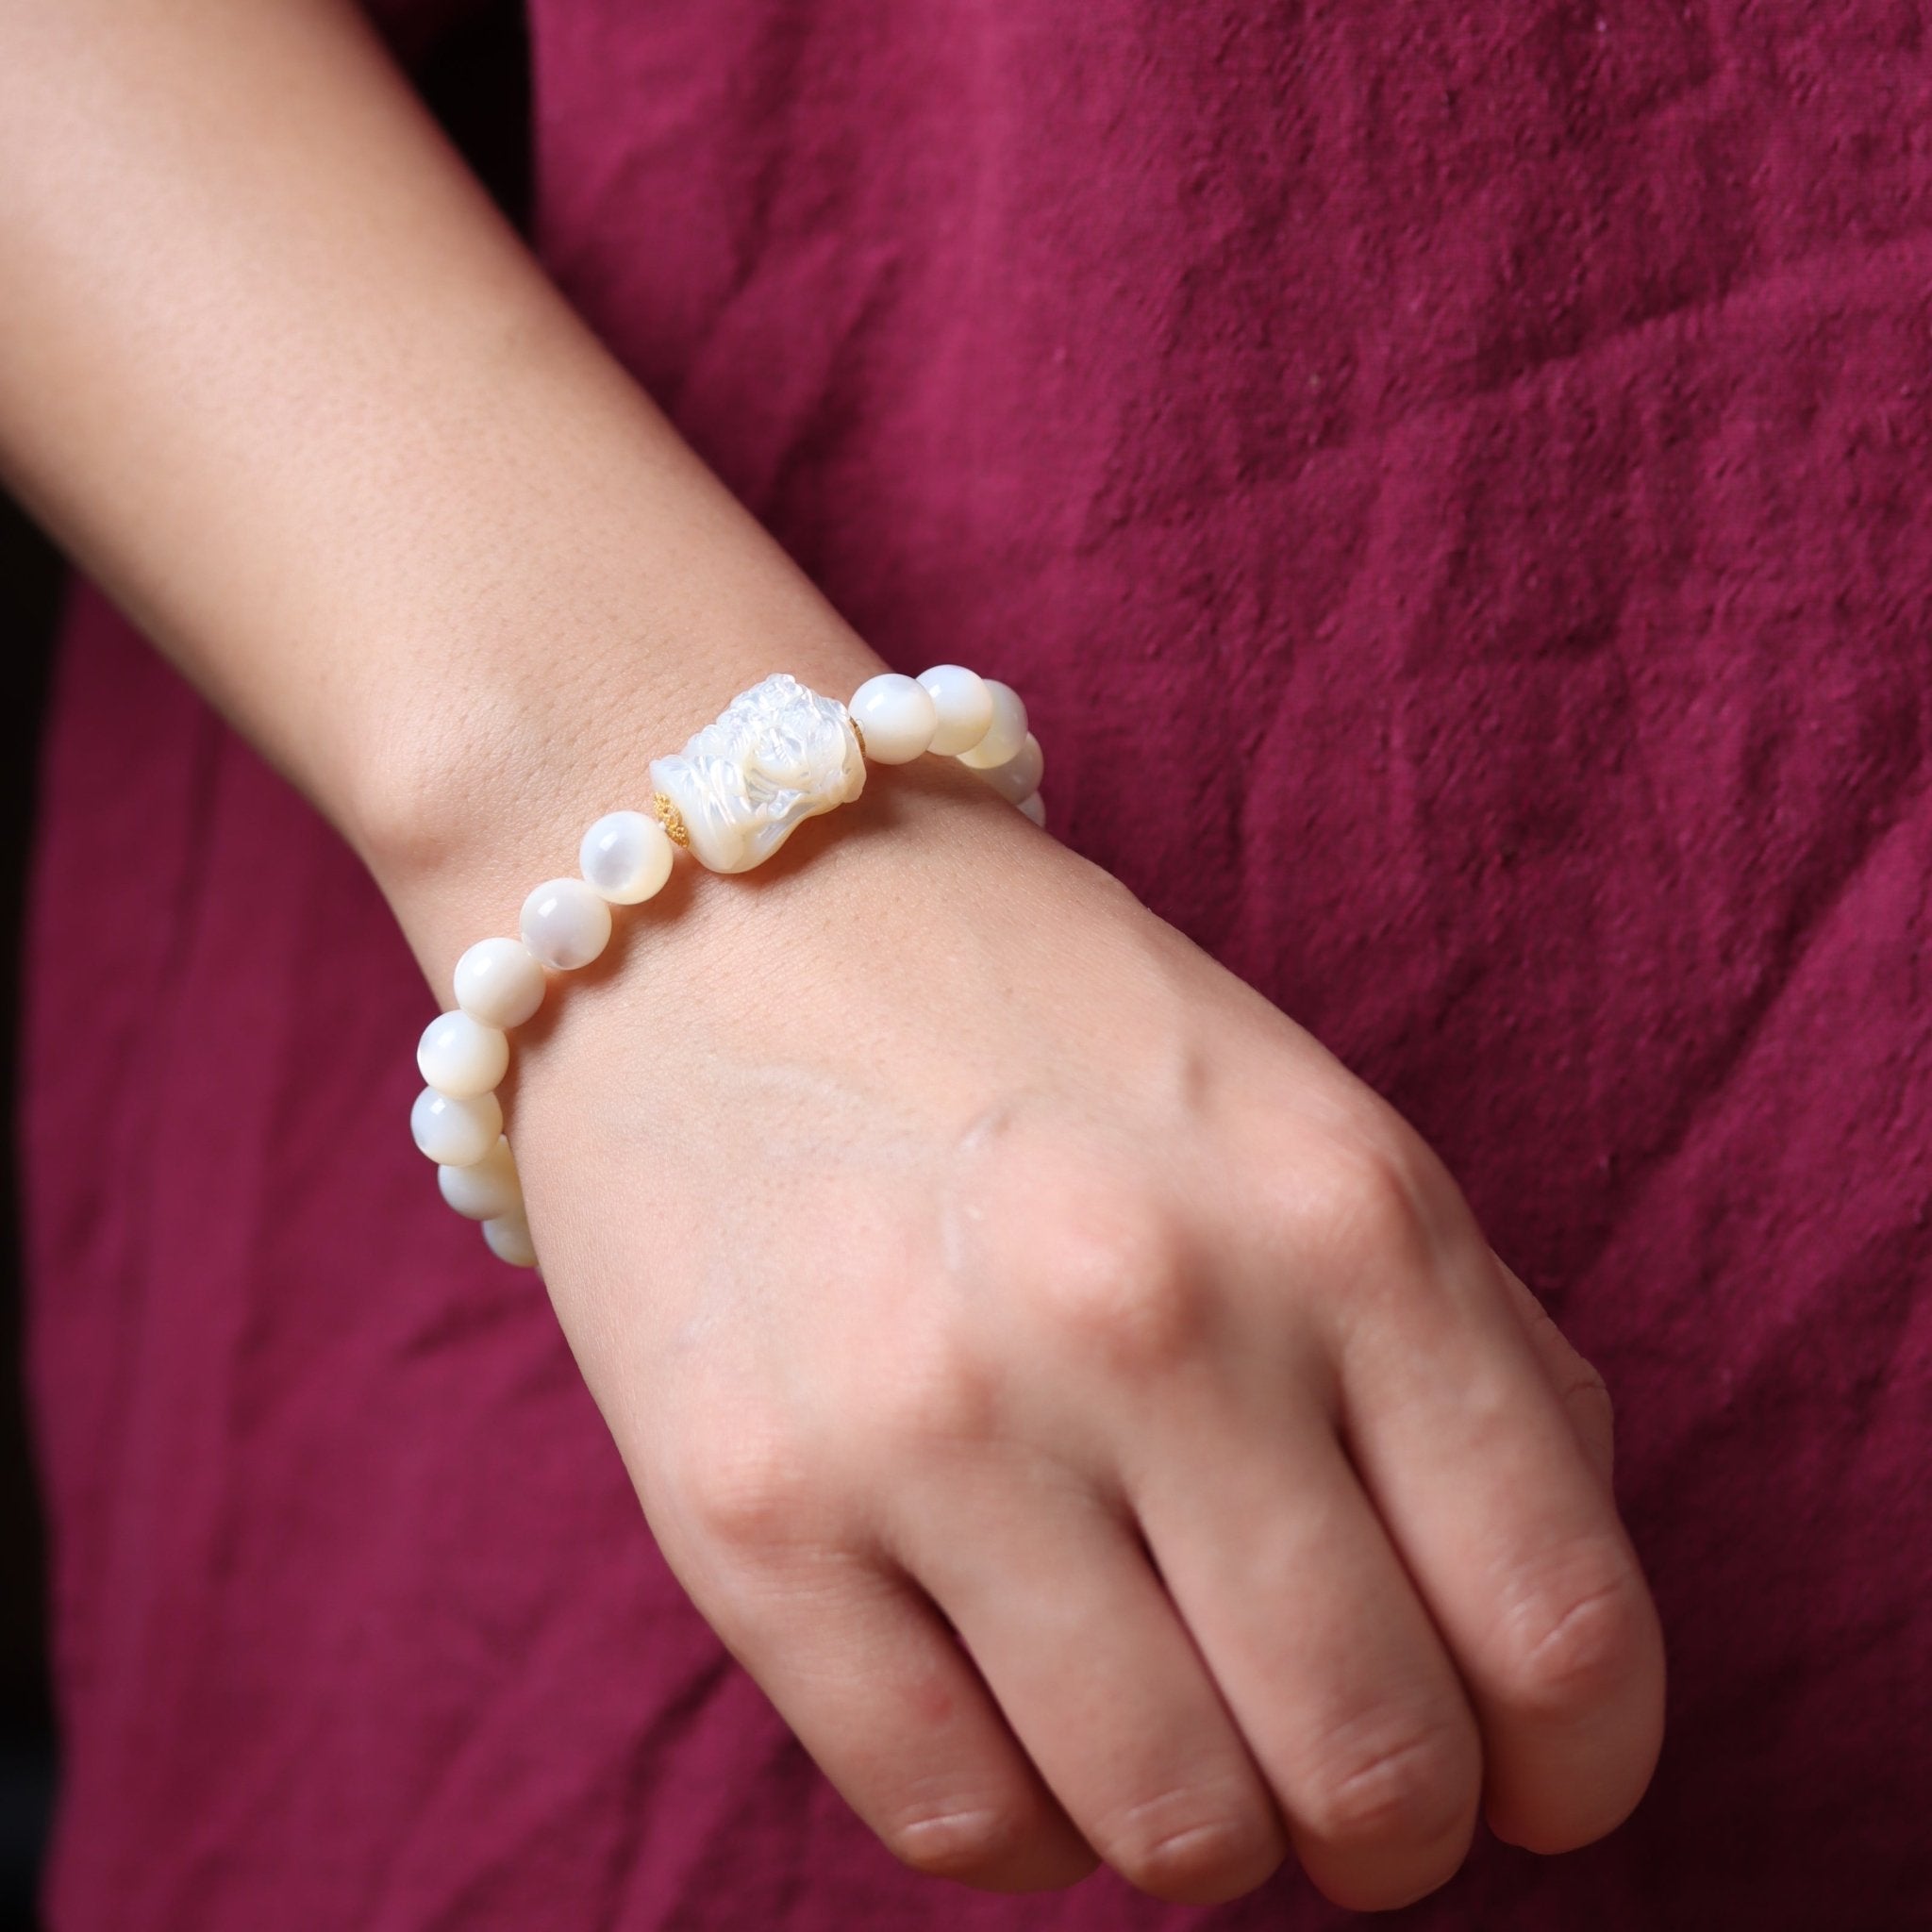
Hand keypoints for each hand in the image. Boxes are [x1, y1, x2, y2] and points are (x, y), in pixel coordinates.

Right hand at [504, 754, 1663, 1909]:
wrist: (727, 915)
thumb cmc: (1044, 1032)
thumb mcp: (1312, 1130)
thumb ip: (1475, 1360)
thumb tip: (1539, 1648)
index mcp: (1344, 1217)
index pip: (1557, 1627)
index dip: (1574, 1768)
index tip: (1527, 1779)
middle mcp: (1154, 1319)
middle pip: (1374, 1767)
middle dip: (1389, 1823)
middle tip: (1335, 1769)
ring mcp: (936, 1423)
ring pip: (1171, 1831)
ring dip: (1205, 1825)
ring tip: (1164, 1714)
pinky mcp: (750, 1513)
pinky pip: (954, 1823)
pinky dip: (1026, 1817)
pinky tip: (1015, 1708)